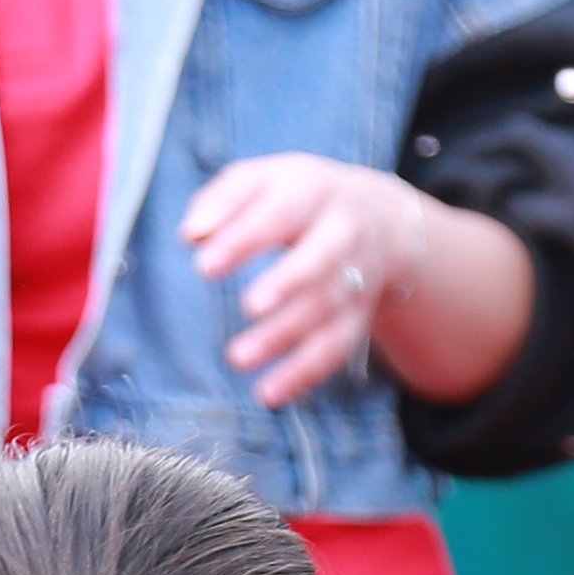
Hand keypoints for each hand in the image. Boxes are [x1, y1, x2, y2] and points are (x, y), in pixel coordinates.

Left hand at [180, 152, 433, 408]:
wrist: (381, 219)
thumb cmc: (298, 198)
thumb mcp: (264, 180)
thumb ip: (223, 200)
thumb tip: (192, 234)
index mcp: (314, 192)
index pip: (279, 213)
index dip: (244, 240)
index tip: (204, 266)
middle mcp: (342, 234)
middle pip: (320, 261)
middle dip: (288, 283)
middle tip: (249, 307)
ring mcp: (355, 278)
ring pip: (326, 311)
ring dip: (285, 337)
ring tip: (238, 358)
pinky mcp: (357, 317)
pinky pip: (335, 349)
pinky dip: (304, 374)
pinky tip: (269, 393)